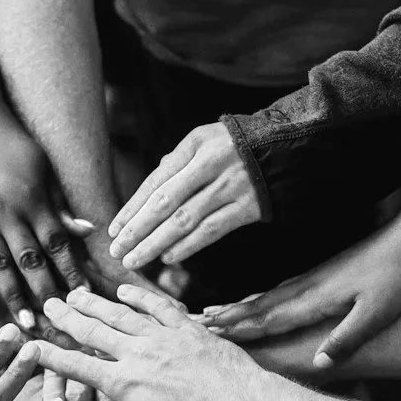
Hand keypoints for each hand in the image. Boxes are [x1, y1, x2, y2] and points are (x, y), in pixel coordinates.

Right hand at [0, 104, 89, 330]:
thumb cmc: (13, 144)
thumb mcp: (43, 167)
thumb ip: (59, 203)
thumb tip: (88, 230)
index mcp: (32, 198)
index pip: (57, 243)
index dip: (71, 271)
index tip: (84, 296)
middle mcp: (5, 211)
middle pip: (29, 260)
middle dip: (46, 292)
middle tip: (59, 321)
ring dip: (14, 297)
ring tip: (26, 323)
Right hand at [29, 285, 267, 400]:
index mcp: (125, 383)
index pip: (79, 366)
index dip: (53, 356)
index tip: (34, 346)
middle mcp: (140, 353)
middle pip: (95, 331)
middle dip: (69, 318)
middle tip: (49, 304)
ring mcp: (165, 338)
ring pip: (122, 314)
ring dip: (96, 303)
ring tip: (77, 293)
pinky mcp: (190, 331)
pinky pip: (159, 307)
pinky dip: (140, 297)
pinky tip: (125, 291)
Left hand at [106, 122, 264, 270]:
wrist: (287, 145)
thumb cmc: (234, 145)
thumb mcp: (204, 141)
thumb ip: (175, 165)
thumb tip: (147, 196)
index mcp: (195, 145)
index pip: (156, 181)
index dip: (133, 208)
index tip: (114, 229)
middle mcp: (210, 164)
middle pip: (165, 203)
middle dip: (137, 230)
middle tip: (117, 250)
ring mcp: (230, 186)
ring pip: (185, 220)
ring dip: (156, 244)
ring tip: (135, 259)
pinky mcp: (248, 207)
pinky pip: (212, 230)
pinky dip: (188, 246)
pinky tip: (168, 258)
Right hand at [200, 215, 400, 366]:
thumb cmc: (399, 277)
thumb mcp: (377, 314)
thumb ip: (346, 339)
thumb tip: (318, 363)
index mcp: (316, 298)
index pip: (268, 317)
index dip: (238, 329)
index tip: (208, 336)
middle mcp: (308, 287)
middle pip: (258, 305)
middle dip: (225, 318)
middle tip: (192, 325)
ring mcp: (314, 278)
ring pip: (265, 296)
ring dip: (237, 307)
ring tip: (211, 313)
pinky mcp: (324, 274)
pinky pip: (280, 290)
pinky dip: (259, 298)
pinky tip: (256, 301)